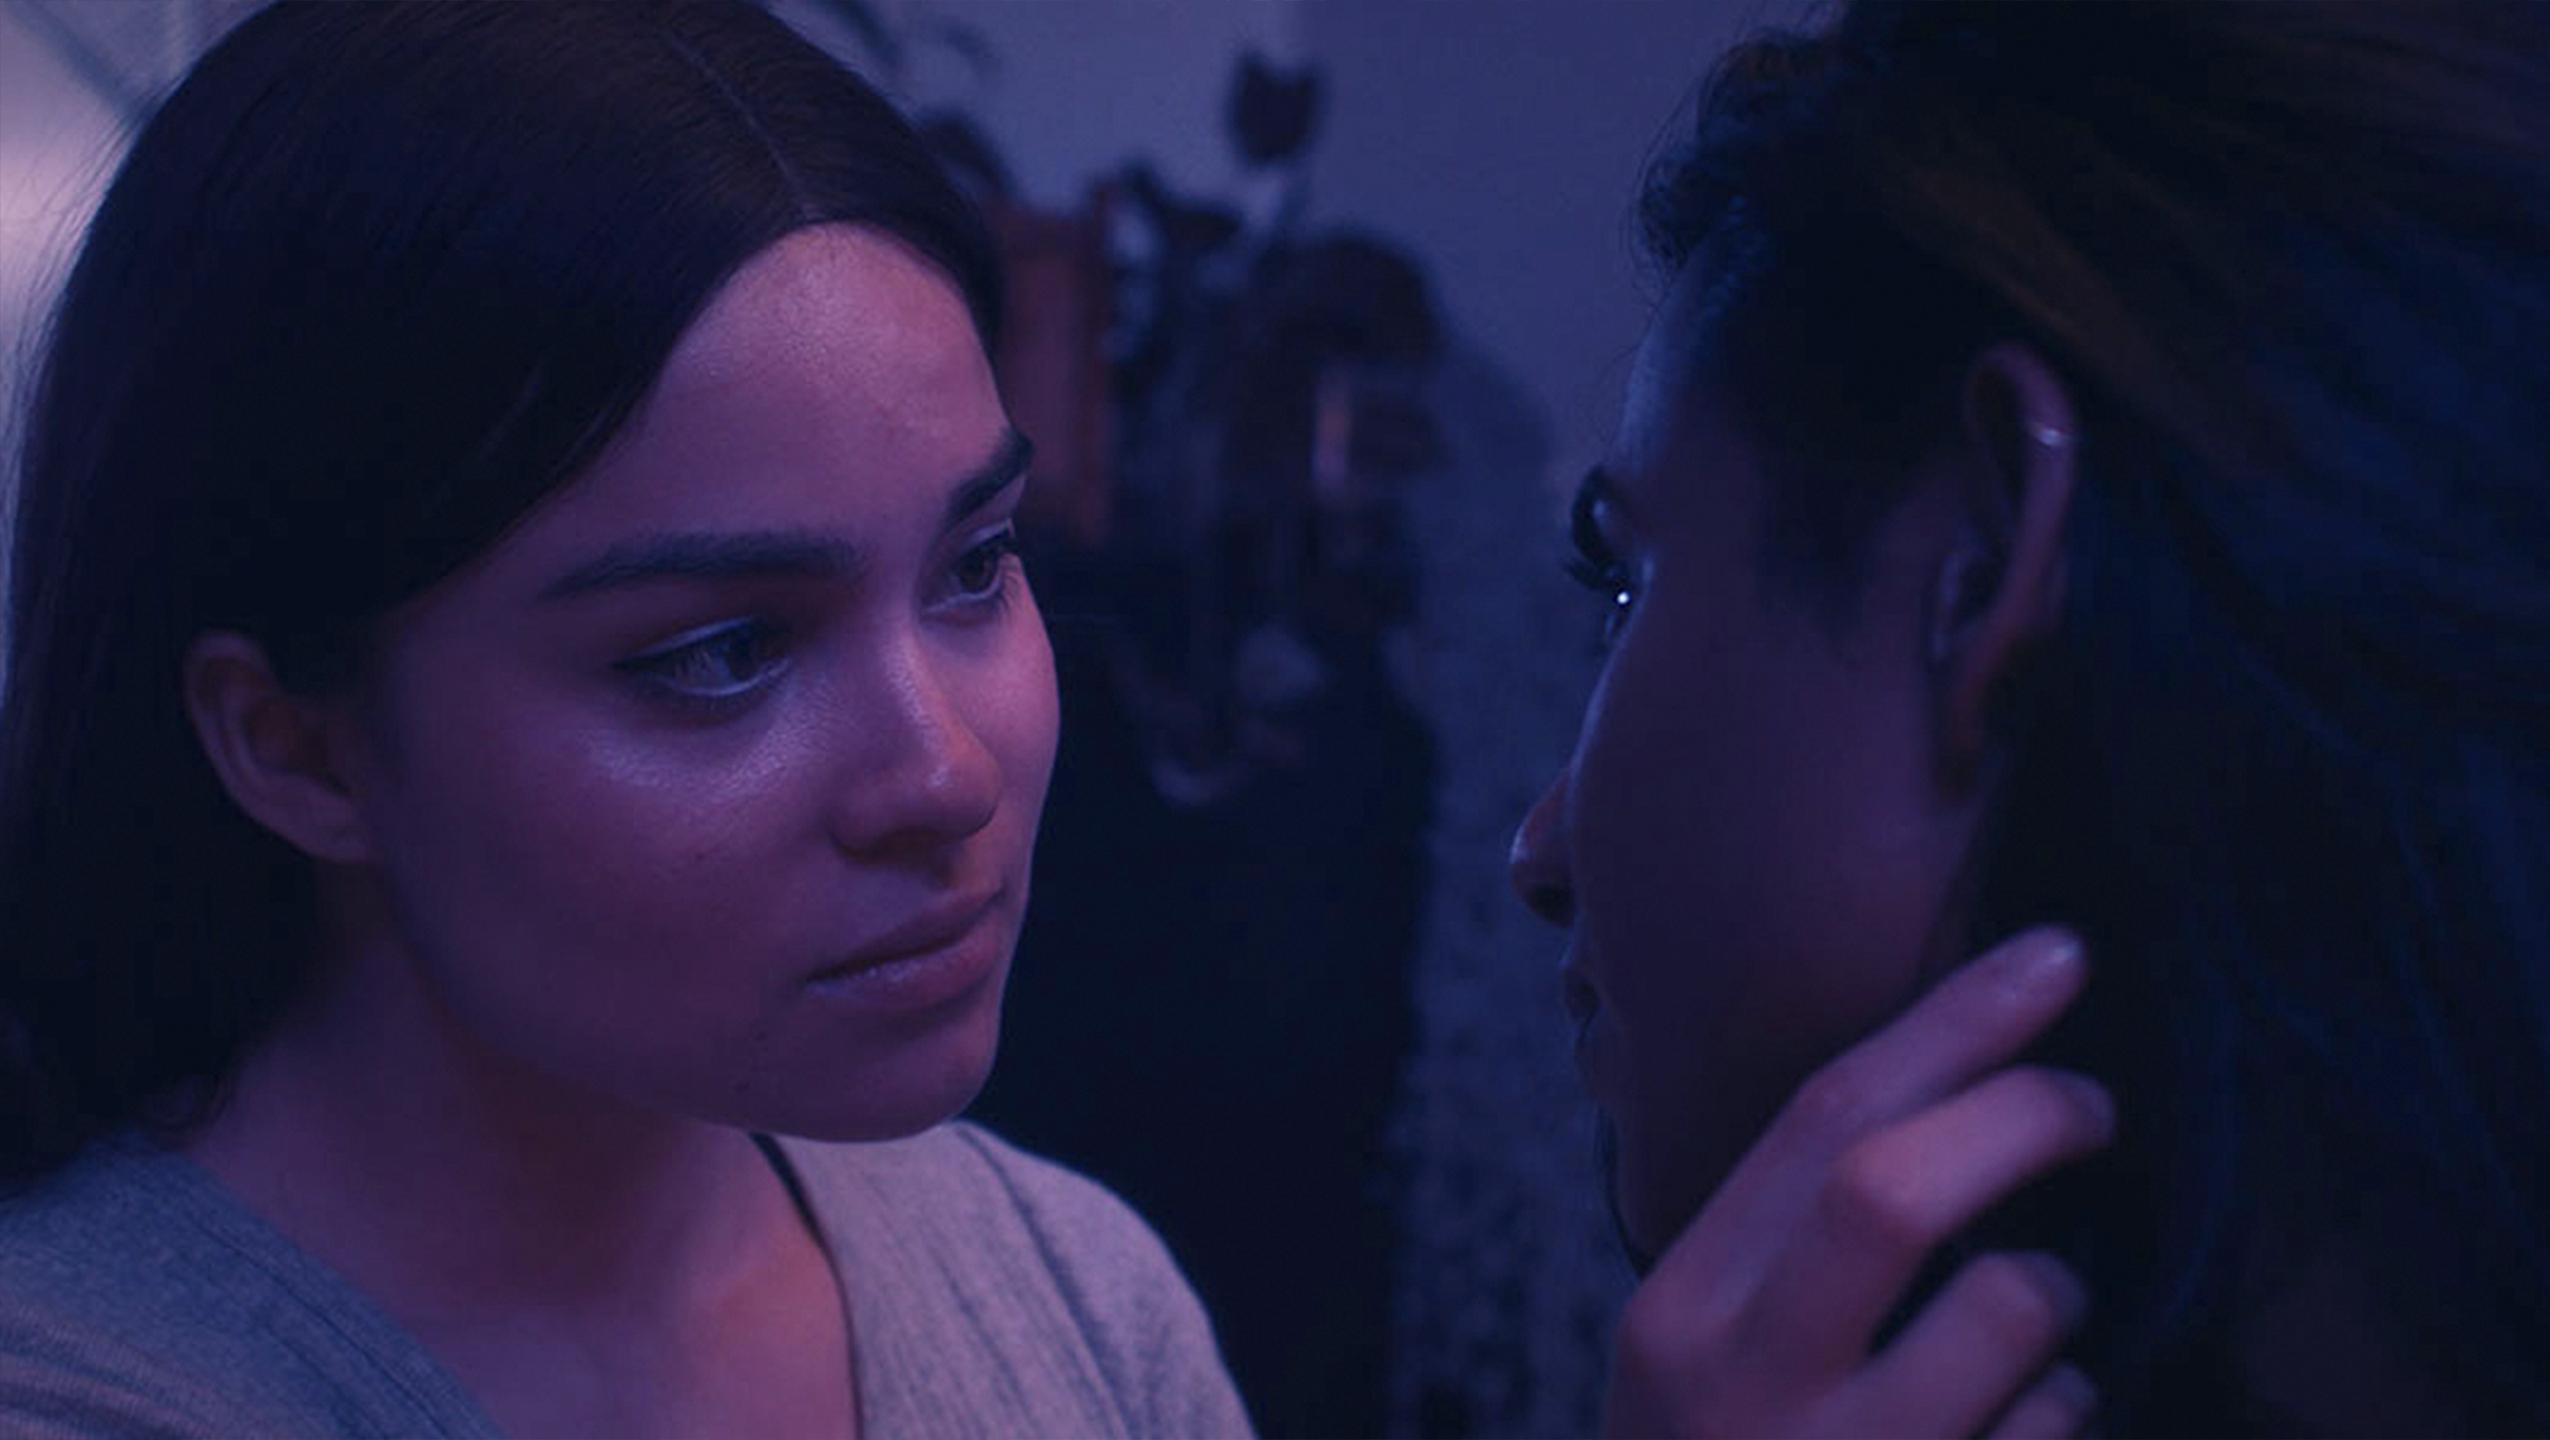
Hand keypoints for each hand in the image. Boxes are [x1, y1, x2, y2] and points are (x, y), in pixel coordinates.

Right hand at [1603, 928, 2113, 1438]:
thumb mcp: (1704, 1362)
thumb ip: (1789, 1254)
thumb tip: (1952, 1106)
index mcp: (1681, 1311)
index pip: (1815, 1123)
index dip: (1952, 1025)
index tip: (2053, 958)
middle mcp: (1740, 1387)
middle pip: (1889, 1191)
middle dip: (2020, 1116)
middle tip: (2093, 1104)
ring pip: (2005, 1311)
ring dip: (2060, 1290)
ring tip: (2050, 1317)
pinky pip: (2057, 1427)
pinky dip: (2068, 1404)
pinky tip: (2028, 1421)